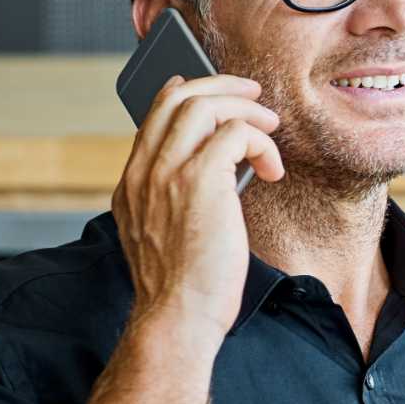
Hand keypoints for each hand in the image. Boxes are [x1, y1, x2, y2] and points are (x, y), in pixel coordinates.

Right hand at [112, 73, 283, 338]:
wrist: (177, 317)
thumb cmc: (182, 289)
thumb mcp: (164, 237)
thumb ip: (174, 200)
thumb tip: (218, 172)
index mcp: (132, 183)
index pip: (154, 115)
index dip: (186, 92)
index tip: (212, 90)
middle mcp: (144, 171)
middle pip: (178, 97)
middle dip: (222, 86)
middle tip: (254, 95)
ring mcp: (168, 173)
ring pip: (205, 105)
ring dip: (246, 111)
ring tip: (271, 129)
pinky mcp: (200, 181)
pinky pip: (236, 134)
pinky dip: (261, 144)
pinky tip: (272, 170)